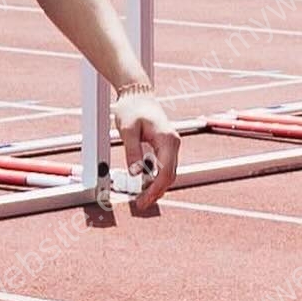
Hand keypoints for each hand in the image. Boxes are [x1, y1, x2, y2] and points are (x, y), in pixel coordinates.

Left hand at [113, 90, 180, 212]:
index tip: (143, 200)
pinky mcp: (166, 146)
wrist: (138, 95)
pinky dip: (157, 179)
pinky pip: (165, 167)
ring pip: (169, 173)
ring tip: (142, 199)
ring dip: (157, 187)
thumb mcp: (127, 130)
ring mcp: (171, 145)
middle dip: (157, 192)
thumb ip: (132, 151)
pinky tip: (145, 186)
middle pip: (170, 175)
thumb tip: (136, 173)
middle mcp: (174, 143)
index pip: (166, 172)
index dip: (155, 189)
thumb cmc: (132, 109)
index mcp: (167, 140)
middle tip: (141, 205)